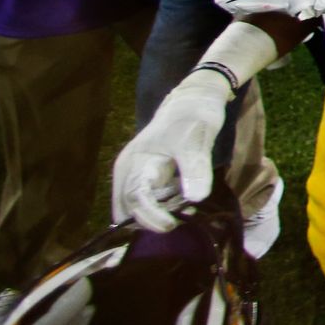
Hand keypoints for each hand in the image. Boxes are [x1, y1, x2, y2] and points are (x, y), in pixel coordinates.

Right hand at [111, 67, 230, 230]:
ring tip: (187, 204)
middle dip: (153, 219)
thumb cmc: (192, 116)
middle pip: (128, 211)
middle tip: (183, 214)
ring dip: (159, 214)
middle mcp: (128, 172)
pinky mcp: (147, 178)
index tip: (173, 224)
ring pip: (136, 210)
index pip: (133, 199)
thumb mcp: (197, 140)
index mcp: (134, 163)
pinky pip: (147, 203)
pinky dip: (163, 208)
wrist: (195, 100)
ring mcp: (135, 176)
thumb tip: (195, 199)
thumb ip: (196, 168)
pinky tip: (185, 201)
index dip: (150, 216)